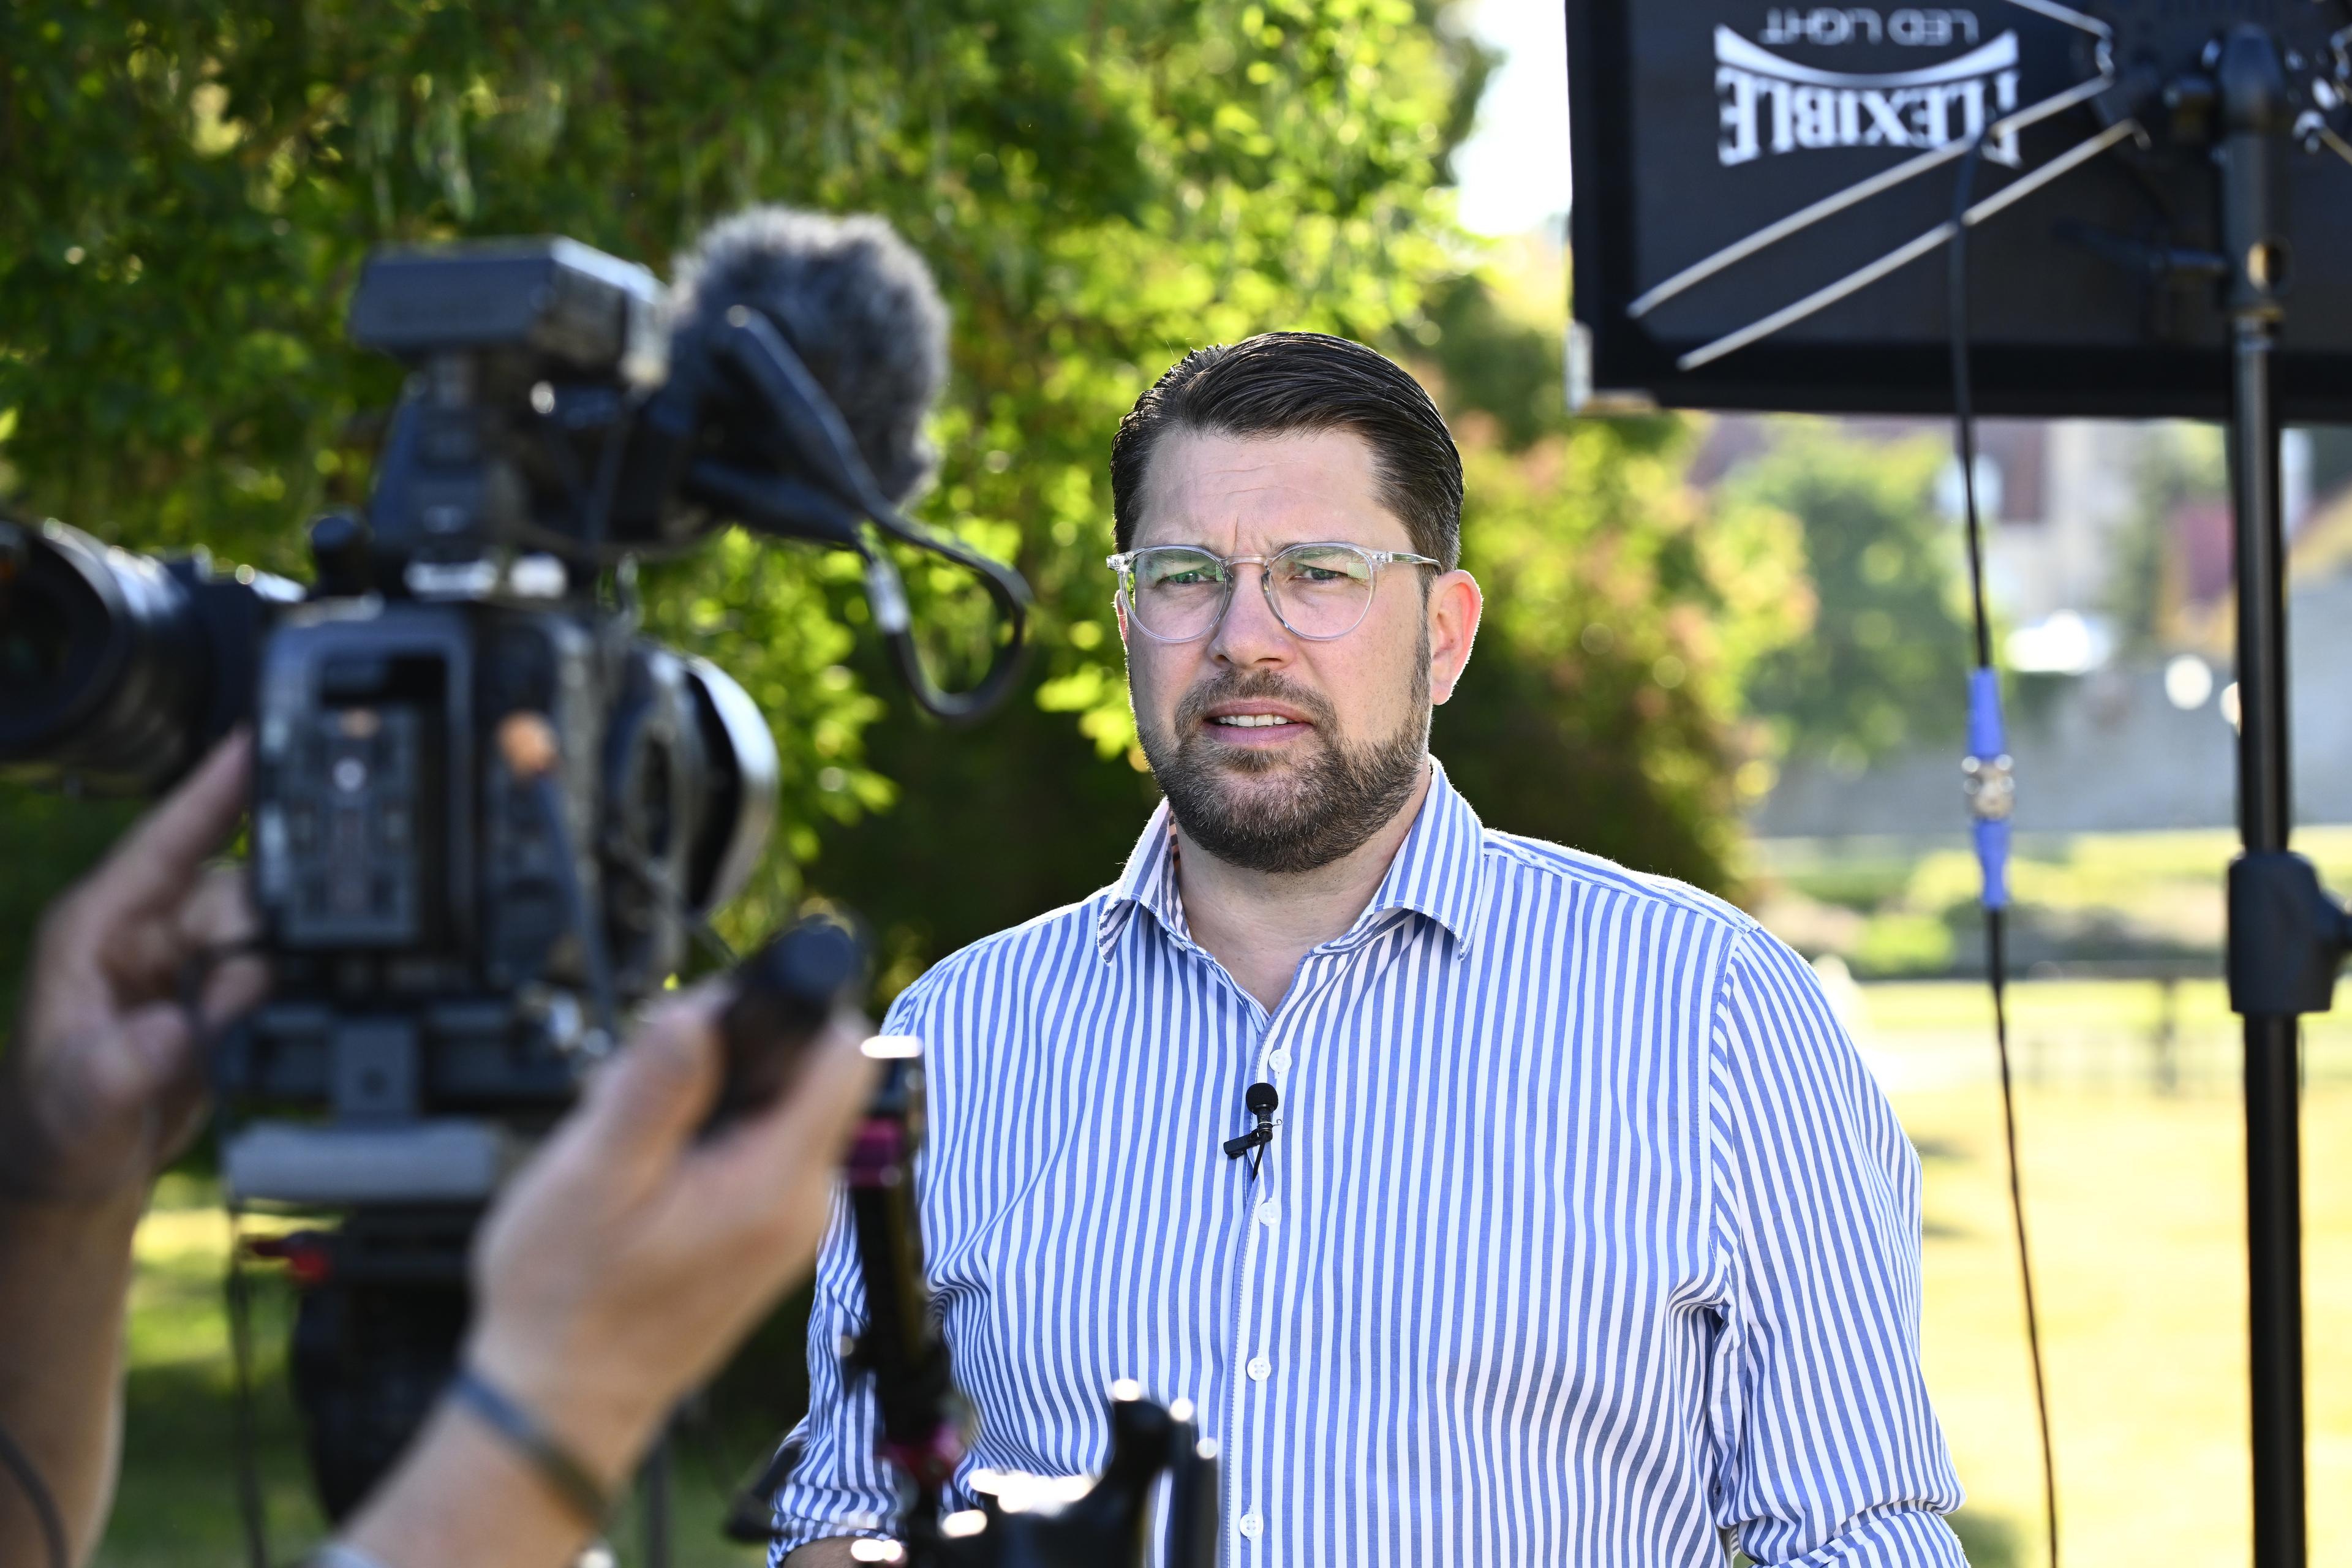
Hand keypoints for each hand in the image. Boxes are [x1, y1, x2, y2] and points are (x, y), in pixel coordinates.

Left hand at [0, 733, 265, 1210]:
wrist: (77, 1177)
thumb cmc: (54, 1129)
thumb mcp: (77, 1101)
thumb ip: (122, 1065)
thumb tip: (172, 1031)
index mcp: (98, 927)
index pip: (165, 840)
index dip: (212, 790)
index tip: (259, 742)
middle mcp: (147, 930)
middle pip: (234, 884)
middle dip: (259, 922)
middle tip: (245, 985)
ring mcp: (187, 961)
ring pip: (264, 926)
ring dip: (268, 971)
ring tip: (226, 1029)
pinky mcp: (221, 994)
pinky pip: (274, 969)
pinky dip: (284, 989)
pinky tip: (267, 1022)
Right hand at [460, 990, 878, 1492]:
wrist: (562, 1403)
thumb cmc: (568, 1304)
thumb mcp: (593, 1177)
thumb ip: (655, 1089)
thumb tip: (701, 1012)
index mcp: (777, 1184)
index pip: (841, 1055)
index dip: (788, 1011)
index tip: (717, 1017)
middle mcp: (805, 1203)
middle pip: (803, 1075)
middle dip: (726, 1058)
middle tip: (640, 1092)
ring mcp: (791, 1223)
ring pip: (773, 1109)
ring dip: (706, 1100)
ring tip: (630, 1140)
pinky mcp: (766, 1233)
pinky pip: (755, 1151)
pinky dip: (704, 1140)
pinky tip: (645, 1170)